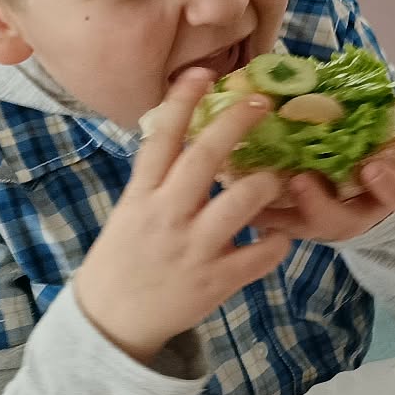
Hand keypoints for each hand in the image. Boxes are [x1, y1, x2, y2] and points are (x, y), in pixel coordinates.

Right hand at [71, 72, 288, 364]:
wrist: (111, 322)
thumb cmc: (126, 256)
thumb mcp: (131, 210)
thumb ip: (159, 176)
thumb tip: (184, 127)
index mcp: (141, 196)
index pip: (160, 139)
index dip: (182, 102)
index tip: (203, 72)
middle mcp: (166, 216)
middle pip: (204, 158)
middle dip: (236, 124)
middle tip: (262, 102)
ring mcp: (192, 249)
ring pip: (239, 204)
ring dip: (266, 183)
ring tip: (281, 175)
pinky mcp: (215, 281)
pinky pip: (259, 254)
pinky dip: (277, 242)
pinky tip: (283, 234)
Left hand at [249, 90, 394, 243]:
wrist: (364, 201)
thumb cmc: (381, 164)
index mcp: (389, 197)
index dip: (387, 185)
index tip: (371, 166)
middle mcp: (354, 217)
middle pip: (337, 221)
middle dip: (318, 202)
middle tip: (301, 179)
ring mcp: (318, 225)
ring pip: (296, 225)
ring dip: (273, 207)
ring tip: (251, 181)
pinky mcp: (290, 225)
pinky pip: (269, 221)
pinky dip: (249, 204)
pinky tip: (230, 181)